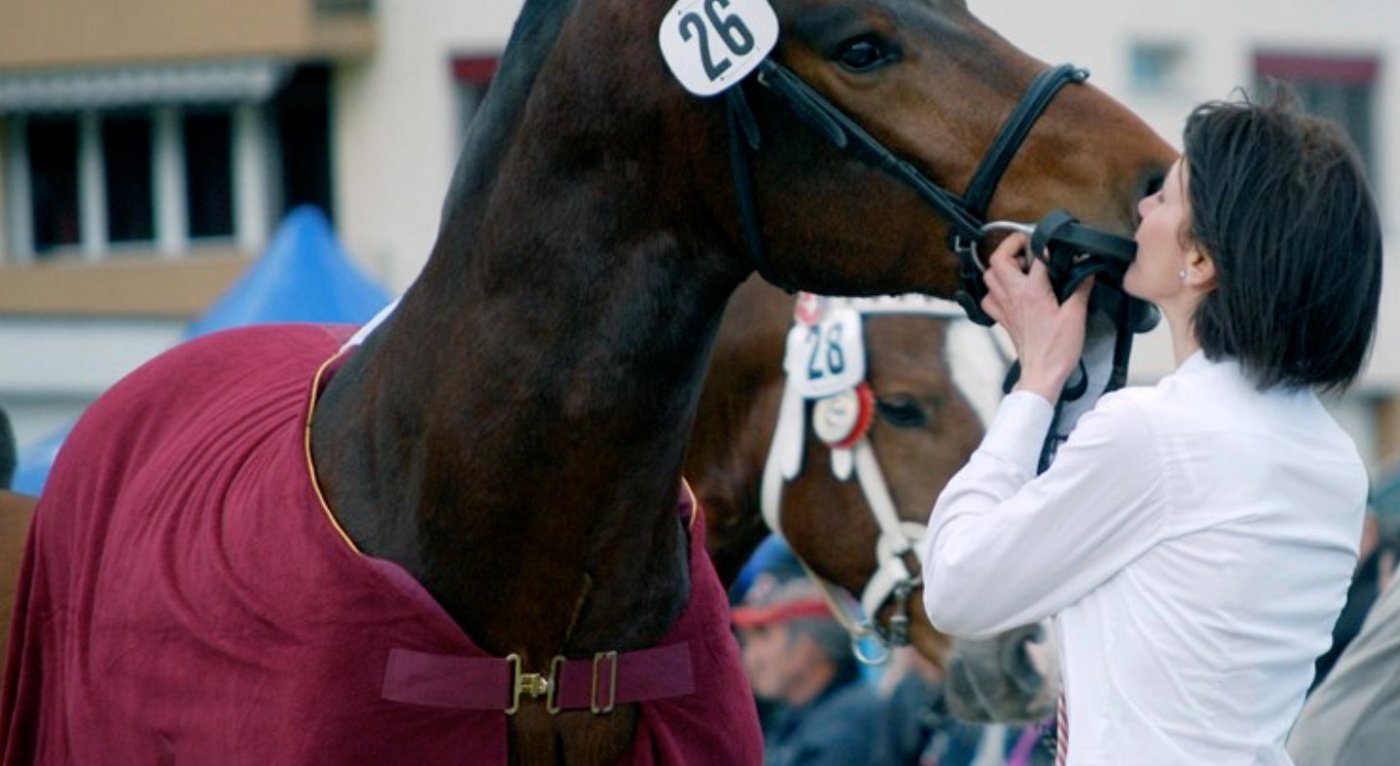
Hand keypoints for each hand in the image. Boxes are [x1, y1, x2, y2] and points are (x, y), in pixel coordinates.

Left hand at [979, 233, 1092, 401]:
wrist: (1042, 373)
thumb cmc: (1058, 349)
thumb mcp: (1076, 315)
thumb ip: (1081, 287)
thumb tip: (1087, 269)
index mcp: (1032, 292)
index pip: (1035, 256)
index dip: (1046, 245)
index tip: (1057, 246)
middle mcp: (1013, 296)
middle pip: (997, 259)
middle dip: (1011, 245)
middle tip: (1027, 245)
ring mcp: (1004, 307)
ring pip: (989, 276)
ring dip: (1001, 266)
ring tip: (1020, 266)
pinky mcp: (1002, 318)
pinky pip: (988, 298)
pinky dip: (995, 289)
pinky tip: (1010, 290)